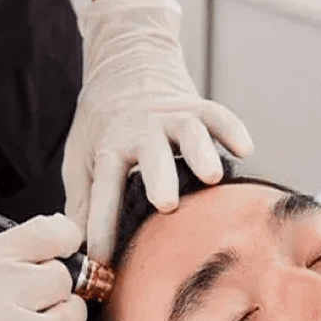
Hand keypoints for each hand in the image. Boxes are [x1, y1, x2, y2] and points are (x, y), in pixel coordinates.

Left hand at [62, 0, 253, 264]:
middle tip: (166, 204)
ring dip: (200, 152)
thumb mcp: (81, 156)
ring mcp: (171, 116)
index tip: (102, 259)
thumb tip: (77, 247)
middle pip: (150, 156)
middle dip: (159, 179)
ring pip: (188, 132)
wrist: (125, 61)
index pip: (103, 191)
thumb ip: (82, 201)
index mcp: (109, 147)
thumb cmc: (101, 120)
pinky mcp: (195, 105)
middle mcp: (140, 131)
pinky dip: (230, 129)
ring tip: (212, 175)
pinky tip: (244, 148)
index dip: (102, 226)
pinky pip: (217, 114)